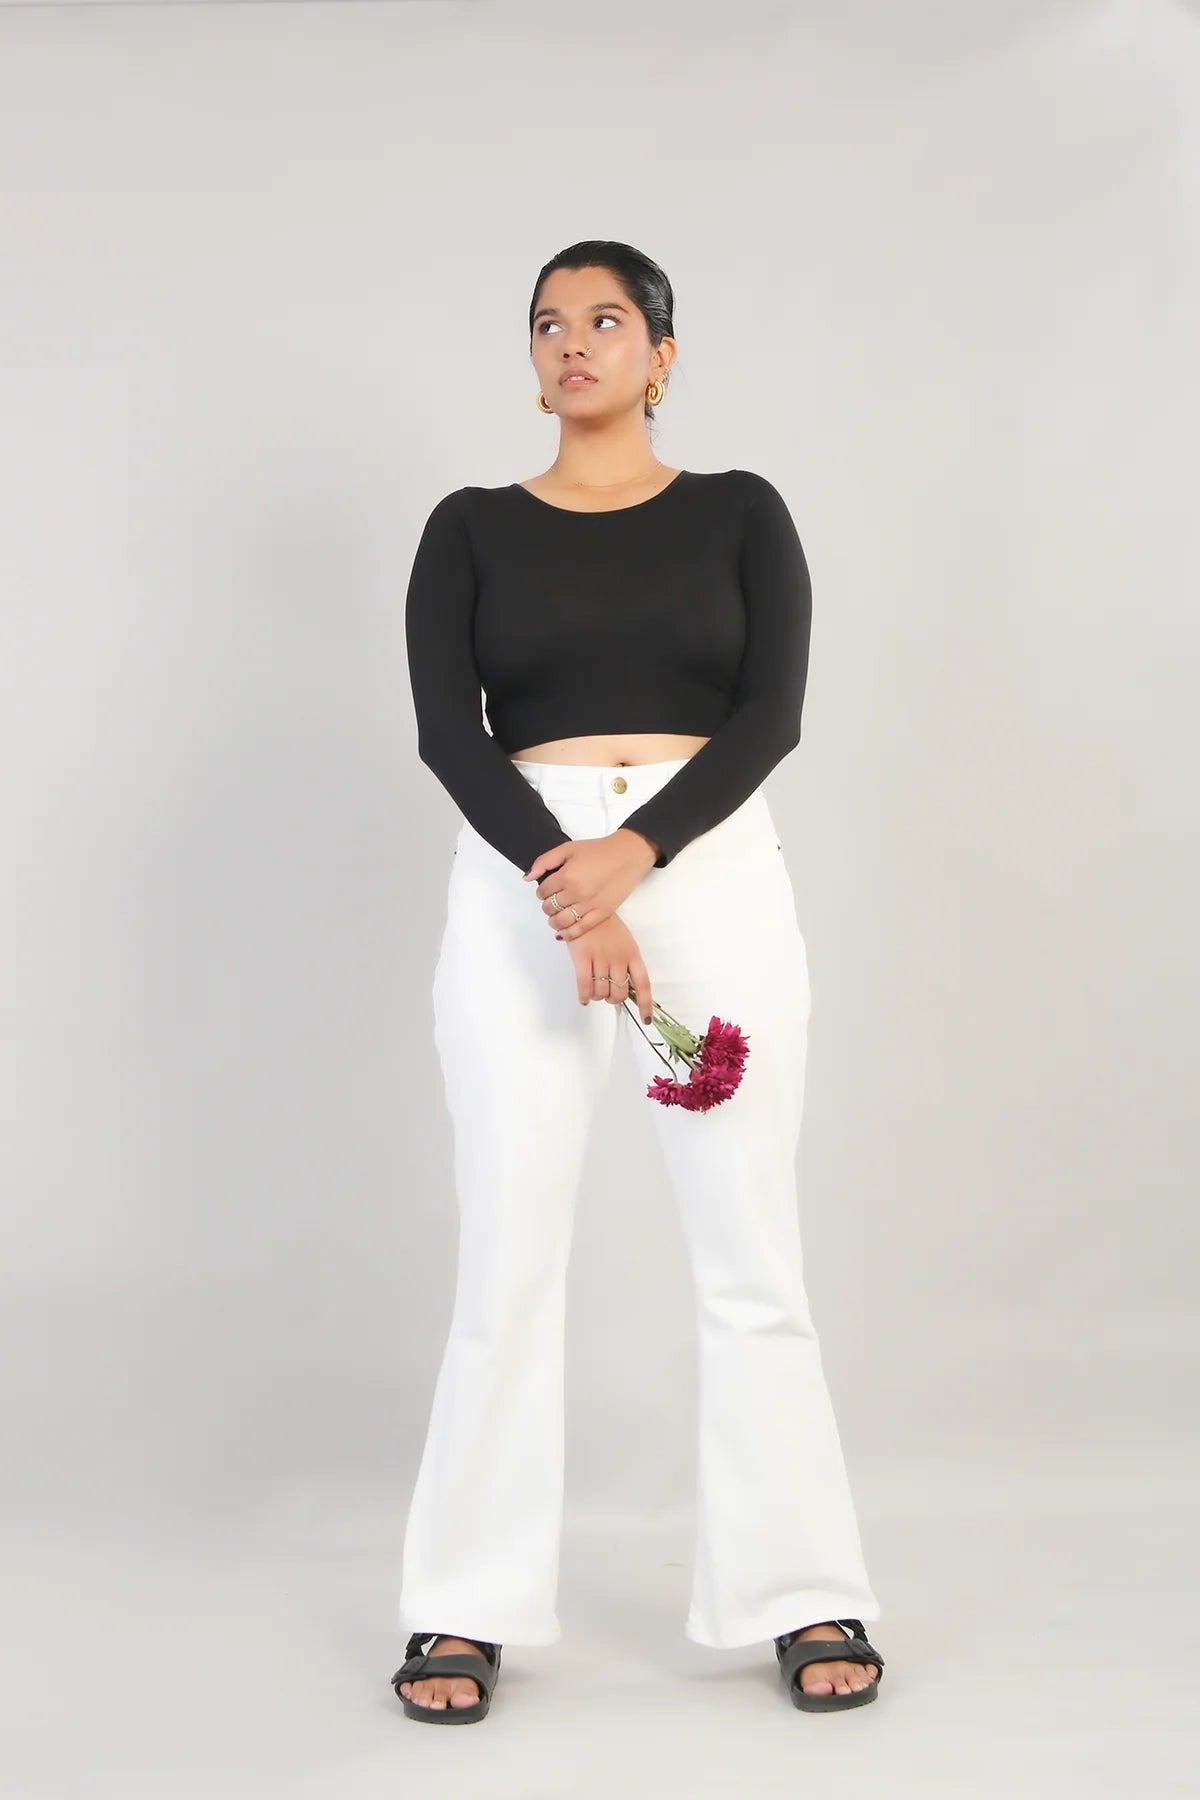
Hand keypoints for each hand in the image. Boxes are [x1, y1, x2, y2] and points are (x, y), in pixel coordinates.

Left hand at [522, 827, 658, 939]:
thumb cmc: (599, 850)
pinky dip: (567, 934)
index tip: (546, 890)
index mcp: (566, 876)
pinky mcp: (601, 914)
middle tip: (552, 901)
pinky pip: (579, 930)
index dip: (541, 891)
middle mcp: (576, 893)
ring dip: (554, 920)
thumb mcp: (568, 849)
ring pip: (561, 921)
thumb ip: (544, 862)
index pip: (543, 892)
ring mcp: (589, 905)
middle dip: (547, 905)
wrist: (627, 856)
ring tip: (556, 915)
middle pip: (550, 907)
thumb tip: (528, 877)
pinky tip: (562, 932)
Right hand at [563, 915, 654, 1024]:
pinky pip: (585, 986)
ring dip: (598, 996)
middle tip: (607, 994)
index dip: (645, 1004)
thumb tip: (625, 987)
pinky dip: (585, 996)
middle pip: (619, 993)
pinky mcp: (582, 958)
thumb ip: (627, 963)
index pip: (643, 984)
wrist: (584, 907)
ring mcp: (600, 958)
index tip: (646, 1019)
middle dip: (613, 999)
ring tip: (594, 991)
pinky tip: (584, 998)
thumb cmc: (605, 926)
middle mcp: (618, 958)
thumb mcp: (625, 942)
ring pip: (601, 992)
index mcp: (632, 954)